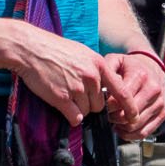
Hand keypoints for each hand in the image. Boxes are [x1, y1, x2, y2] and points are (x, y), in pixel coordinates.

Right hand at [12, 24, 131, 125]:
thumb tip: (103, 87)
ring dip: (77, 108)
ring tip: (63, 91)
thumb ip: (95, 69)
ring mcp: (76, 88)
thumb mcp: (81, 52)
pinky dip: (70, 115)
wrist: (29, 48)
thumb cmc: (53, 49)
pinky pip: (74, 117)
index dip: (130, 107)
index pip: (122, 91)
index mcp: (98, 64)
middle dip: (89, 104)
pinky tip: (61, 104)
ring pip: (86, 112)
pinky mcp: (62, 98)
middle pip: (100, 105)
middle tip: (74, 92)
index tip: (134, 117)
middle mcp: (90, 77)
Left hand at [104, 52, 164, 139]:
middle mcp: (153, 89)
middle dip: (114, 117)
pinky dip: (131, 135)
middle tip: (107, 114)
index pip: (122, 98)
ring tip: (114, 121)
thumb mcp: (116, 60)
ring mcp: (159, 102)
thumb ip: (106, 69)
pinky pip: (145, 132)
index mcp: (140, 75)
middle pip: (129, 114)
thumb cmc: (130, 66)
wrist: (153, 68)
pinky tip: (122, 129)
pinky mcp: (163, 113)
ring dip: (121, 127)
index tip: (102, 105)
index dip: (109, 106)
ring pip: (136, 125)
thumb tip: (97, 86)